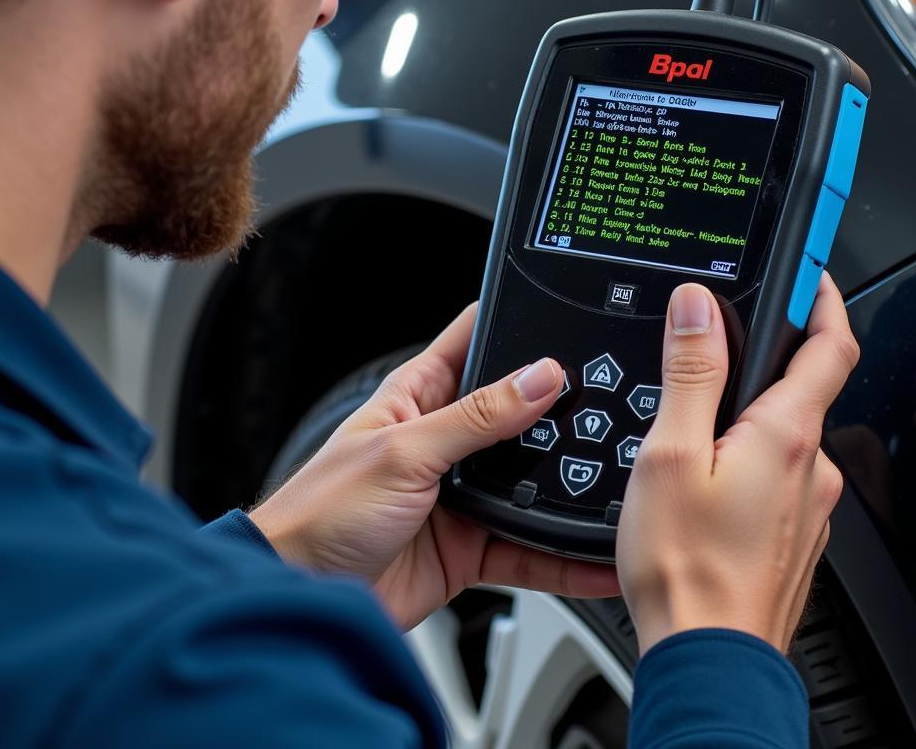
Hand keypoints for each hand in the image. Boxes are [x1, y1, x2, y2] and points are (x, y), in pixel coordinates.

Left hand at [249, 305, 618, 629]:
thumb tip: (539, 376)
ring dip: (565, 484)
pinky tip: (592, 555)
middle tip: (614, 407)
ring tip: (614, 480)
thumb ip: (477, 417)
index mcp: (420, 395)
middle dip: (559, 411)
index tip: (567, 317)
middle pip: (517, 412)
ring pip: (530, 481)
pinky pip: (527, 547)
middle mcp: (446, 439)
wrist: (301, 598)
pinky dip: (560, 556)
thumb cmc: (322, 511)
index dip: (517, 325)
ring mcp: (461, 493)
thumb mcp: (404, 451)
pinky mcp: (471, 545)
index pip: (475, 340)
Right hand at [616, 273, 856, 655]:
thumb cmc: (688, 568)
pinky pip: (778, 478)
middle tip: (711, 359)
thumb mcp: (671, 452)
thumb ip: (690, 373)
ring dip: (748, 421)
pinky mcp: (793, 536)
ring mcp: (809, 506)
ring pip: (785, 438)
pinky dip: (748, 463)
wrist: (708, 660)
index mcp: (786, 436)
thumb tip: (698, 307)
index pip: (832, 346)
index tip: (810, 275)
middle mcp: (812, 468)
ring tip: (689, 437)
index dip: (825, 300)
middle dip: (763, 365)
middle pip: (802, 389)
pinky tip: (703, 487)